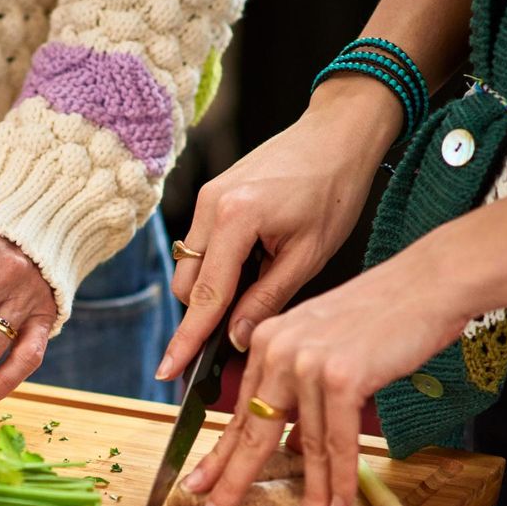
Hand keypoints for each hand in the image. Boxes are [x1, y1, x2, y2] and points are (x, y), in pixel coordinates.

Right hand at [157, 78, 401, 380]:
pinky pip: (200, 245)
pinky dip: (218, 266)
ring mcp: (205, 198)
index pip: (204, 296)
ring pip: (189, 267)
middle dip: (205, 314)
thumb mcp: (308, 255)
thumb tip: (234, 340)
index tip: (169, 371)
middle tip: (243, 328)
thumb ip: (266, 300)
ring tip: (260, 282)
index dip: (187, 339)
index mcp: (235, 219)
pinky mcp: (210, 195)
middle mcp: (209, 206)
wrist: (337, 133)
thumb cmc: (333, 189)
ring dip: (212, 289)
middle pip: (186, 285)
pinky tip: (254, 261)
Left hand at [179, 241, 465, 505]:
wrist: (429, 284)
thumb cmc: (386, 315)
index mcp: (268, 342)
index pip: (237, 412)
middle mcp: (279, 350)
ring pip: (305, 446)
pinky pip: (338, 441)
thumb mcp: (327, 350)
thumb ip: (303, 395)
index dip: (218, 455)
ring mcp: (308, 363)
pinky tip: (341, 503)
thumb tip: (296, 447)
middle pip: (252, 432)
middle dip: (233, 482)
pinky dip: (342, 478)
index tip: (199, 485)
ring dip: (311, 495)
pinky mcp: (342, 376)